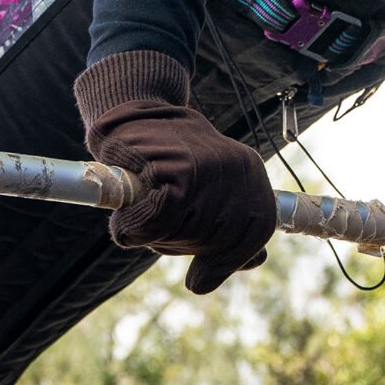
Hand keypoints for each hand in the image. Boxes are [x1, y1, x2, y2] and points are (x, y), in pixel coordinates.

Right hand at [75, 50, 276, 294]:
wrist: (129, 117)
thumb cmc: (166, 165)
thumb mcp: (207, 195)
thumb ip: (232, 230)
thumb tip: (258, 261)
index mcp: (251, 174)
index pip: (256, 233)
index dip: (225, 256)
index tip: (198, 267)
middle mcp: (238, 169)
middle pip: (217, 240)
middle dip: (182, 242)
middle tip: (157, 214)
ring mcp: (207, 167)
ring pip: (184, 235)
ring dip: (154, 233)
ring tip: (143, 202)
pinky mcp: (170, 168)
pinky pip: (152, 223)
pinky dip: (132, 226)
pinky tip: (126, 210)